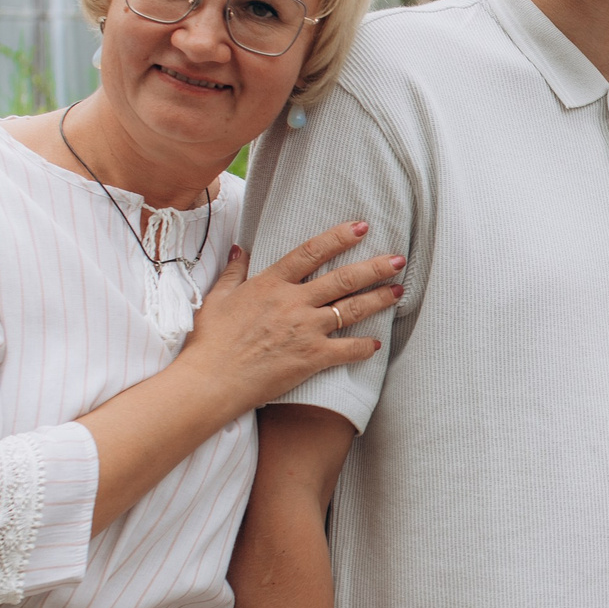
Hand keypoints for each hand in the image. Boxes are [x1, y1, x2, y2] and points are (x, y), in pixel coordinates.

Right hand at [182, 222, 403, 412]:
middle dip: (375, 267)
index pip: (311, 252)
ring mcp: (305, 329)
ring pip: (352, 309)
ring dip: (379, 299)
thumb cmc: (209, 341)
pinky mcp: (311, 357)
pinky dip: (364, 347)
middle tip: (399, 259)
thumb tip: (242, 249)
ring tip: (399, 291)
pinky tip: (377, 344)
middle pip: (343, 278)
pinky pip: (347, 350)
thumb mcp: (217, 299)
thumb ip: (234, 272)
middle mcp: (293, 302)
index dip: (339, 237)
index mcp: (270, 283)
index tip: (362, 227)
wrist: (211, 380)